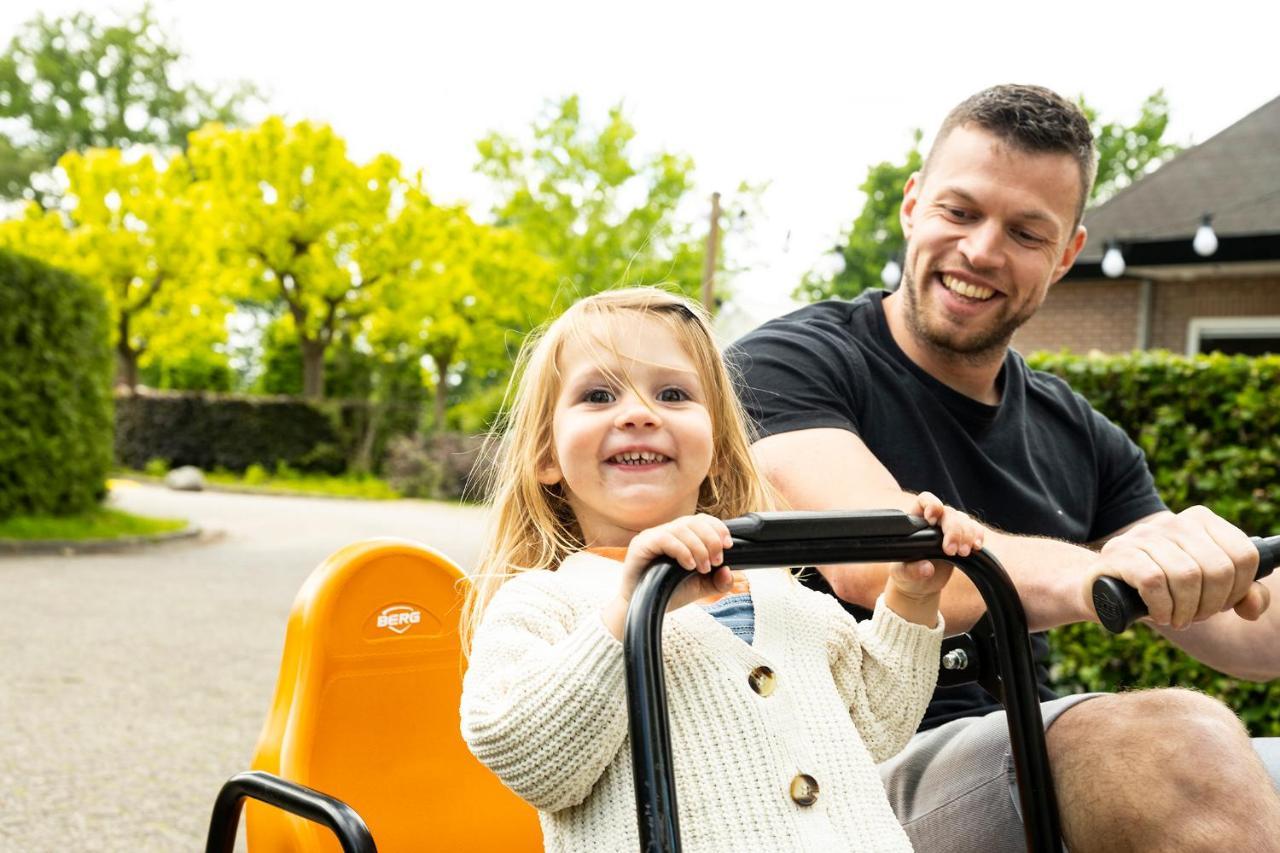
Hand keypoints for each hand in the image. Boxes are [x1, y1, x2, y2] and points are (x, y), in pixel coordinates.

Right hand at [601, 515, 734, 639]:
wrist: (644, 609)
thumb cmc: (669, 593)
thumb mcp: (699, 588)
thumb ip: (717, 581)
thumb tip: (728, 571)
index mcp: (680, 536)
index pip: (701, 520)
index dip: (717, 528)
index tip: (728, 545)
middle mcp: (666, 531)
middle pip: (693, 521)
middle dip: (711, 540)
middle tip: (716, 562)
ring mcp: (652, 535)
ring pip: (681, 528)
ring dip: (698, 547)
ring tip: (702, 568)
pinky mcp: (641, 544)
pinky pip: (665, 538)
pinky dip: (682, 550)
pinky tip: (688, 565)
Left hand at [885, 492, 981, 625]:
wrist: (920, 585)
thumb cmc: (906, 574)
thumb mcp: (902, 574)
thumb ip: (911, 570)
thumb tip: (927, 568)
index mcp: (915, 520)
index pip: (925, 500)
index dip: (931, 504)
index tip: (931, 520)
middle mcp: (934, 520)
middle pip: (949, 513)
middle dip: (953, 530)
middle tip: (951, 551)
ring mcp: (949, 528)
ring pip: (964, 520)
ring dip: (967, 535)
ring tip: (963, 553)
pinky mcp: (962, 538)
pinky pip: (975, 529)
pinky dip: (978, 536)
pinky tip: (977, 547)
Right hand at [1089, 506, 1267, 629]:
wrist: (1102, 586)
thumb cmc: (1162, 588)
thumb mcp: (1207, 590)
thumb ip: (1242, 596)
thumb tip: (1254, 607)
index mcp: (1201, 521)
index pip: (1244, 554)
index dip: (1240, 589)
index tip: (1222, 603)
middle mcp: (1174, 522)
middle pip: (1217, 569)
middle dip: (1212, 604)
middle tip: (1197, 616)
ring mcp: (1144, 535)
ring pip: (1186, 576)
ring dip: (1186, 610)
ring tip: (1177, 618)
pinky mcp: (1120, 554)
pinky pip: (1154, 582)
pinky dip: (1162, 607)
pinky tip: (1158, 614)